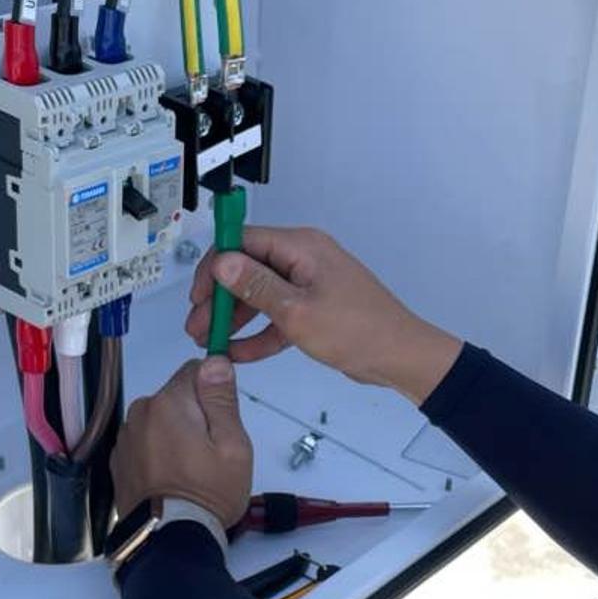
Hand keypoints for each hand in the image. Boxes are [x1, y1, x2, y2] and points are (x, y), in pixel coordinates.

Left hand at [111, 357, 253, 528]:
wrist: (169, 540)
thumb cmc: (207, 493)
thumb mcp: (232, 445)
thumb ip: (221, 399)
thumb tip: (215, 361)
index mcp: (168, 403)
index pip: (195, 370)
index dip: (214, 391)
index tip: (223, 419)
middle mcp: (140, 413)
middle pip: (176, 397)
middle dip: (196, 415)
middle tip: (211, 451)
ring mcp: (126, 437)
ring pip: (160, 420)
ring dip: (175, 434)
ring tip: (191, 468)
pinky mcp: (120, 460)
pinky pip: (145, 442)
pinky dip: (158, 452)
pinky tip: (172, 476)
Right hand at [186, 226, 462, 404]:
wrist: (400, 356)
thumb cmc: (356, 330)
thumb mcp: (297, 312)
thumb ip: (256, 287)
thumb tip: (222, 262)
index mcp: (301, 247)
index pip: (244, 242)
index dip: (215, 266)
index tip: (197, 295)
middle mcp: (303, 259)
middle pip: (248, 270)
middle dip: (220, 298)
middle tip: (197, 327)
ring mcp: (310, 285)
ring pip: (260, 295)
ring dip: (234, 318)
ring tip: (209, 343)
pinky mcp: (315, 309)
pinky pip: (278, 316)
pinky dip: (259, 333)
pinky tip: (237, 354)